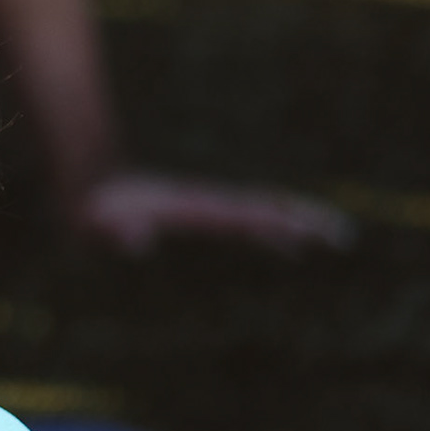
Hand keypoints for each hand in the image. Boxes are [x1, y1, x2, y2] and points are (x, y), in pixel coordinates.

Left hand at [71, 170, 354, 255]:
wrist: (84, 183)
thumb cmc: (89, 211)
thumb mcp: (98, 225)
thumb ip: (117, 232)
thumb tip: (136, 238)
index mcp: (193, 209)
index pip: (245, 217)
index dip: (278, 224)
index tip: (312, 230)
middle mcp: (206, 204)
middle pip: (264, 212)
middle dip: (304, 222)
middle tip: (344, 235)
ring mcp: (204, 208)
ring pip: (259, 217)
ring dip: (294, 227)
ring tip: (332, 238)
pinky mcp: (196, 215)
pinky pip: (243, 226)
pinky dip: (269, 234)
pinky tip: (286, 248)